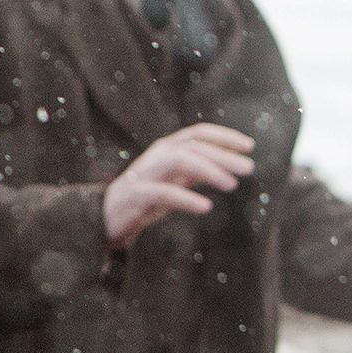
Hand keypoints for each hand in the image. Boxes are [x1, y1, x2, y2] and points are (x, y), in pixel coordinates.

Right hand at [103, 124, 253, 247]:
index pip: (197, 133)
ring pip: (179, 161)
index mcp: (164, 149)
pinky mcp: (135, 196)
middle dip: (223, 155)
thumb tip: (230, 164)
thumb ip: (196, 171)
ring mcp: (143, 174)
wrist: (103, 218)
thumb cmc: (144, 199)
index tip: (249, 146)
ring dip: (208, 170)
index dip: (224, 136)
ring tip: (231, 185)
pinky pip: (163, 193)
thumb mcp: (174, 181)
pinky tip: (205, 207)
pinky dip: (186, 198)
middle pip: (192, 147)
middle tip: (249, 168)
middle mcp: (155, 157)